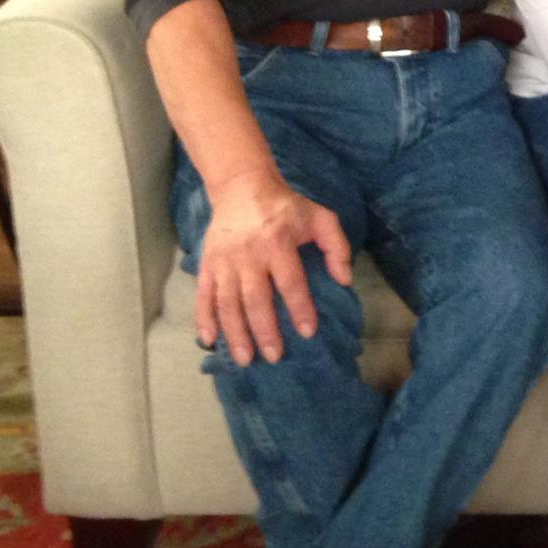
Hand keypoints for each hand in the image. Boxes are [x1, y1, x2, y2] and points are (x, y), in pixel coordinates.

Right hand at [195, 168, 352, 365]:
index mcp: (278, 241)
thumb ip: (336, 245)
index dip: (300, 308)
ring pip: (227, 302)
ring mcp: (223, 261)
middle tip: (274, 356)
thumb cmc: (286, 207)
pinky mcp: (207, 264)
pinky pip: (203, 295)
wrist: (242, 188)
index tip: (307, 332)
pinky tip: (209, 341)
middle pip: (256, 298)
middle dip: (264, 330)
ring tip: (244, 359)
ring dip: (235, 333)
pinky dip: (204, 319)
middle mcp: (248, 254)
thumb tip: (345, 279)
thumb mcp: (319, 216)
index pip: (290, 281)